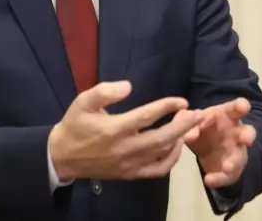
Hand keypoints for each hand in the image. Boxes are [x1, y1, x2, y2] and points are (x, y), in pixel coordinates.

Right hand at [49, 81, 205, 181]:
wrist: (63, 156)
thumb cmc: (75, 125)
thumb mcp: (83, 101)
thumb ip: (105, 91)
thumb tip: (128, 86)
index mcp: (114, 129)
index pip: (147, 117)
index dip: (167, 107)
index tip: (182, 101)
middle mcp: (125, 148)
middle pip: (162, 137)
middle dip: (184, 125)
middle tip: (198, 113)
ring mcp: (129, 164)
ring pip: (162, 154)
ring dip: (180, 139)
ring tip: (191, 125)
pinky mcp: (130, 174)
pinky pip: (157, 170)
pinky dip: (171, 159)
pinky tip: (176, 145)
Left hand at [186, 98, 255, 188]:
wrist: (208, 149)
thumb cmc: (204, 127)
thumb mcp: (193, 120)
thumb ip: (186, 118)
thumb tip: (185, 123)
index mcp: (228, 115)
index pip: (237, 108)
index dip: (241, 106)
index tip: (242, 107)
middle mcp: (236, 133)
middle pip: (247, 132)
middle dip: (248, 135)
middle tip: (246, 139)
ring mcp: (236, 152)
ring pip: (240, 157)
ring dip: (234, 162)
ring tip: (227, 167)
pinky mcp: (231, 170)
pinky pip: (227, 176)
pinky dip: (218, 178)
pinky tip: (209, 180)